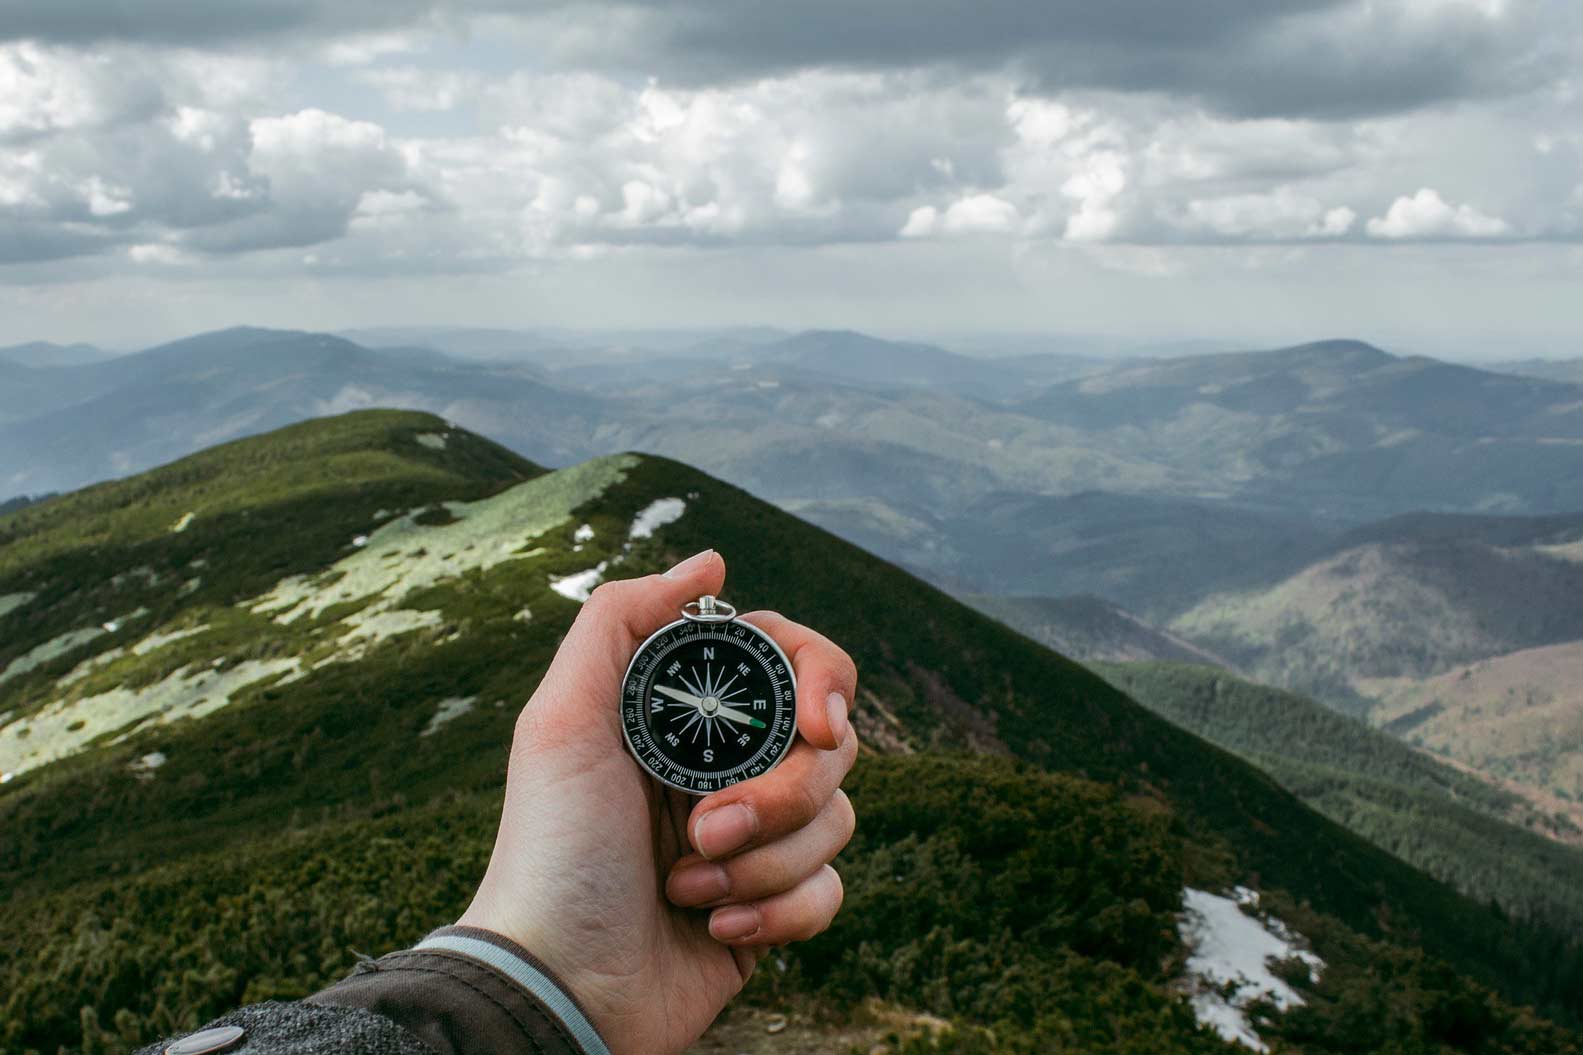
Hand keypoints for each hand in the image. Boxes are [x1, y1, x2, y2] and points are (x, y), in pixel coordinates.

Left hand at [457, 550, 859, 1054]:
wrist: (558, 984)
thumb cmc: (552, 850)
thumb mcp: (562, 719)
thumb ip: (623, 619)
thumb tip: (712, 562)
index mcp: (689, 716)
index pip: (794, 666)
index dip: (823, 684)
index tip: (819, 727)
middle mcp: (728, 768)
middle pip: (830, 748)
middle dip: (779, 796)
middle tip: (706, 827)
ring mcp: (755, 839)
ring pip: (837, 820)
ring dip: (763, 861)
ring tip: (687, 885)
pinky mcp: (772, 907)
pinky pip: (831, 891)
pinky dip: (779, 911)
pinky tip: (716, 926)